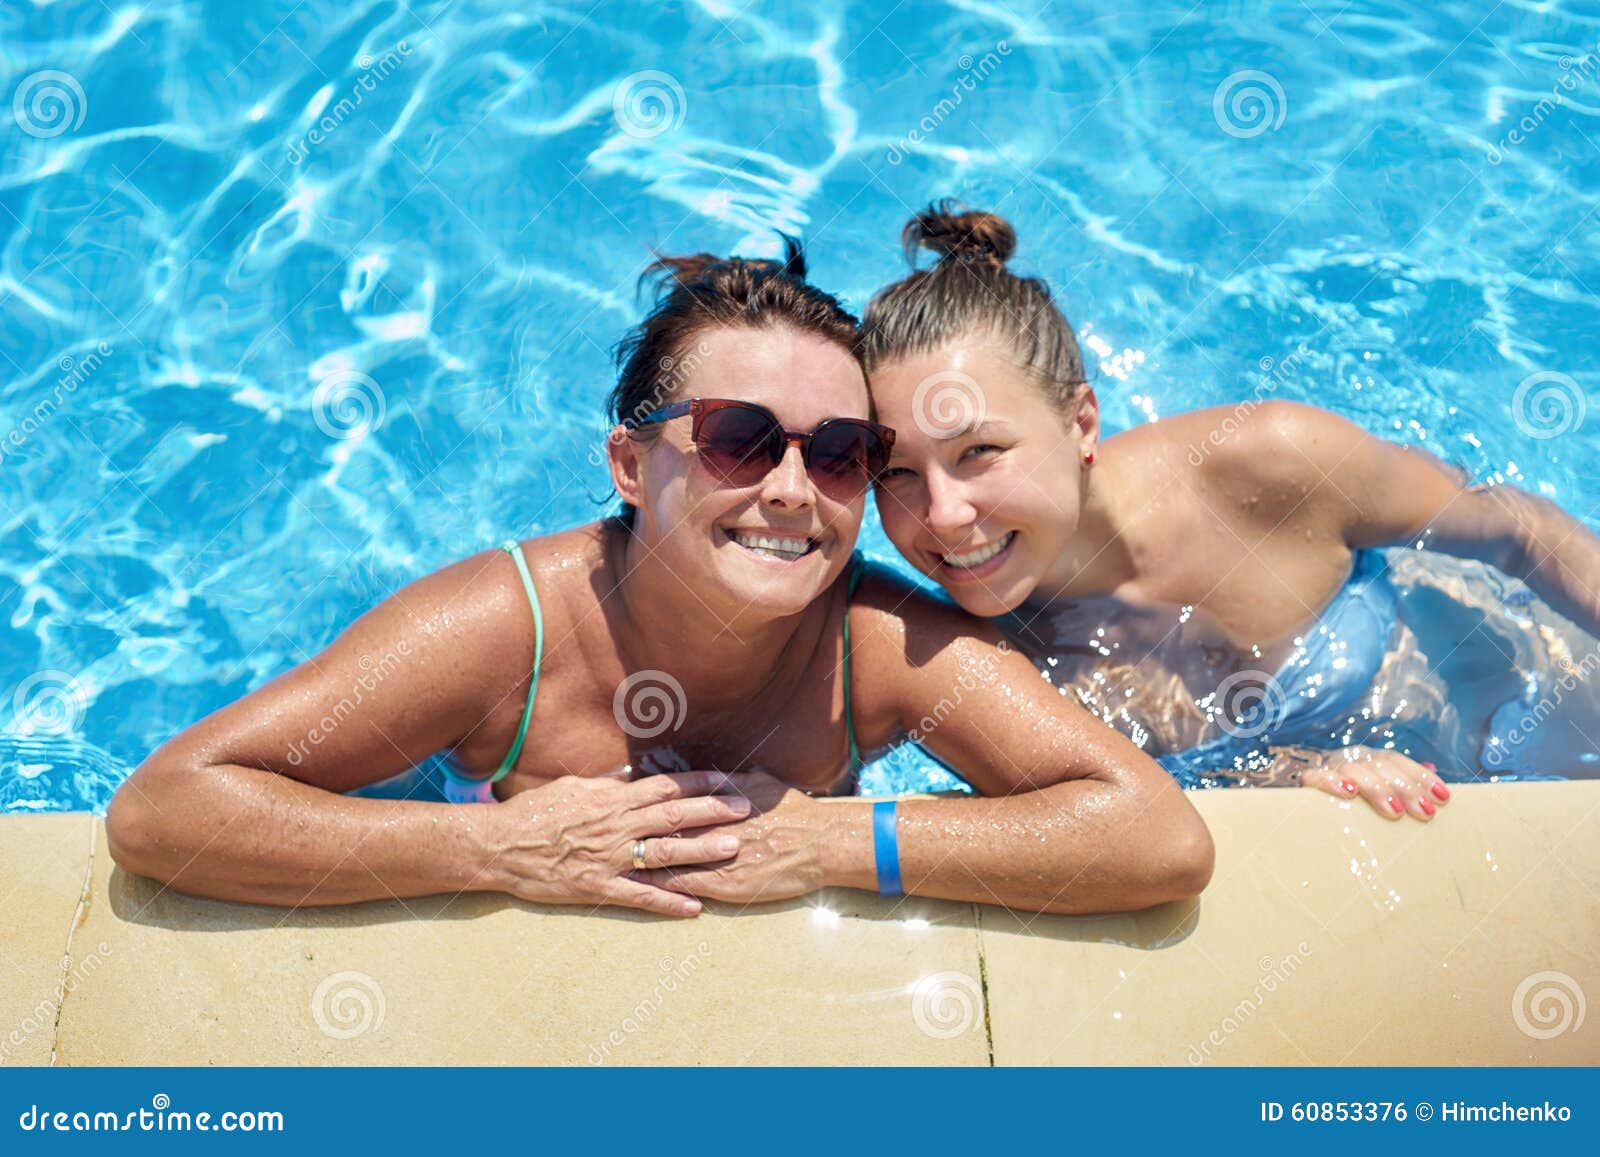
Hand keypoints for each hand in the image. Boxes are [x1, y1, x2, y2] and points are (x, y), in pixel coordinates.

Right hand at [484, 771, 751, 915]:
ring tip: (733, 849)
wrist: (500, 846)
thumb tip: (633, 778)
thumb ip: (607, 786)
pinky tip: (695, 907)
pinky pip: (640, 896)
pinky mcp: (598, 888)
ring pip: (664, 853)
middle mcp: (615, 826)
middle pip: (673, 816)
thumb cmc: (535, 813)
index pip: (663, 787)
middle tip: (745, 810)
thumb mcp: (573, 788)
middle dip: (712, 811)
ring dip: (701, 851)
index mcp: (611, 799)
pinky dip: (668, 902)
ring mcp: (609, 859)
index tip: (726, 781)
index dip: (697, 783)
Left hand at [631, 770, 833, 905]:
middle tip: (602, 831)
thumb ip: (731, 780)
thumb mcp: (760, 785)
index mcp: (717, 802)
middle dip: (632, 832)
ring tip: (611, 861)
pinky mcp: (728, 886)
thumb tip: (709, 774)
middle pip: (663, 829)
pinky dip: (663, 887)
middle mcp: (713, 828)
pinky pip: (687, 887)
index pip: (672, 802)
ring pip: (668, 859)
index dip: (644, 803)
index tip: (619, 801)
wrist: (823, 843)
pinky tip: (642, 888)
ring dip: (639, 861)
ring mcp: (718, 860)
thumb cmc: (795, 812)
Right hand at [1296, 746, 1451, 820]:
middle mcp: (1350, 758)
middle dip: (1406, 788)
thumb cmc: (1347, 803)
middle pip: (1380, 765)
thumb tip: (1434, 773)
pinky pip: (1317, 776)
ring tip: (1395, 812)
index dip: (1420, 776)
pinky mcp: (1305, 781)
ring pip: (1355, 768)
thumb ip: (1401, 783)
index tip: (1443, 797)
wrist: (1295, 802)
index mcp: (1368, 760)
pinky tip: (1349, 792)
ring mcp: (1328, 767)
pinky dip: (1333, 782)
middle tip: (1425, 812)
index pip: (1396, 760)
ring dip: (1377, 788)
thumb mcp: (1376, 792)